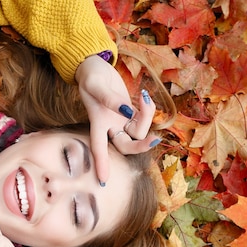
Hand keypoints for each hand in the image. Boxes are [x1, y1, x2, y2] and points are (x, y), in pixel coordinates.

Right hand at [75, 55, 158, 183]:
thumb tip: (128, 111)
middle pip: (126, 146)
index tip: (103, 181)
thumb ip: (111, 99)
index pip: (99, 147)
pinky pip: (144, 119)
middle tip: (156, 138)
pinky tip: (145, 97)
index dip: (101, 164)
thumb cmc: (90, 76)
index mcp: (98, 122)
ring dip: (148, 117)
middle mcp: (110, 126)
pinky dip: (148, 110)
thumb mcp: (96, 85)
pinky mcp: (130, 112)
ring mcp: (120, 120)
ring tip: (144, 98)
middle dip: (142, 145)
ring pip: (138, 132)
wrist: (95, 66)